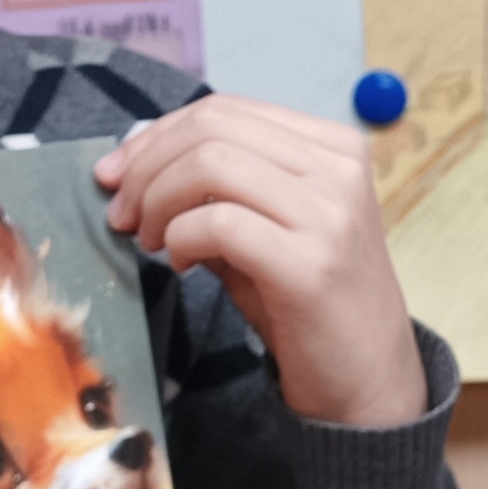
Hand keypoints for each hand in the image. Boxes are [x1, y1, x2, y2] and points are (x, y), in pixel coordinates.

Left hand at [99, 97, 427, 427]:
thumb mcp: (269, 226)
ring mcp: (329, 214)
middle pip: (212, 128)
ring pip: (210, 164)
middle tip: (121, 212)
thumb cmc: (311, 302)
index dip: (158, 136)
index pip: (226, 110)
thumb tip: (135, 158)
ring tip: (151, 240)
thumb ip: (217, 188)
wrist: (369, 378)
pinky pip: (218, 224)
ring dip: (158, 200)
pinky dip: (181, 238)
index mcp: (333, 147)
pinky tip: (184, 264)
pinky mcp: (309, 264)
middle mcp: (338, 168)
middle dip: (146, 166)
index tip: (117, 174)